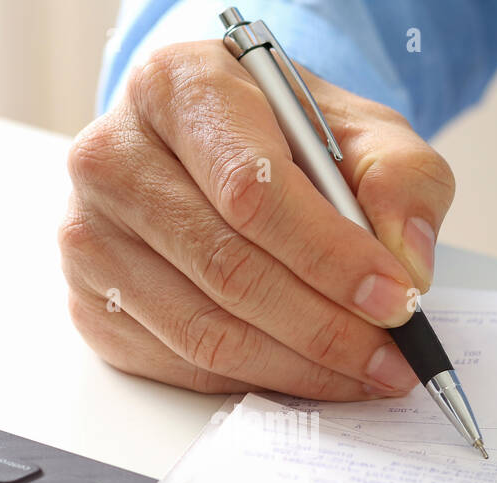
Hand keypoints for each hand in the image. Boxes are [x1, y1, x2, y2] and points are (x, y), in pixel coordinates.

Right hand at [60, 40, 454, 399]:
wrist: (213, 146)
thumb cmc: (279, 135)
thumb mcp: (359, 130)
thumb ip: (401, 181)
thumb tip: (406, 265)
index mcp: (176, 89)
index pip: (252, 190)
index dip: (330, 256)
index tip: (395, 298)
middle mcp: (113, 159)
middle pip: (228, 270)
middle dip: (326, 328)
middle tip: (390, 356)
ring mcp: (90, 237)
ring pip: (205, 332)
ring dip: (298, 367)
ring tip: (363, 373)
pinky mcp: (92, 304)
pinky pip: (183, 365)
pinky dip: (257, 380)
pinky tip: (307, 372)